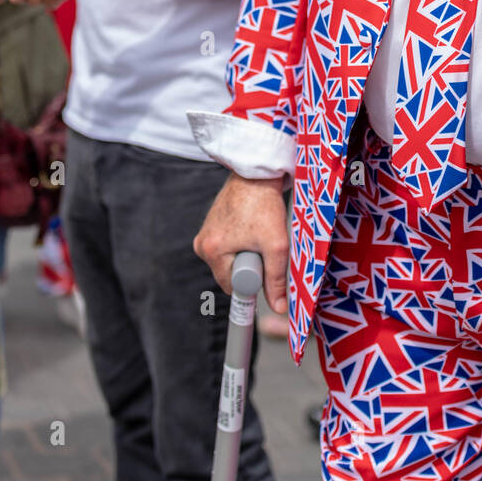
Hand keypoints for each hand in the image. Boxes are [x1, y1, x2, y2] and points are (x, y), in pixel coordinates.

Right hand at [194, 173, 288, 314]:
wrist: (256, 173)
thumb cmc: (264, 205)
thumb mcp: (275, 245)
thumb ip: (276, 279)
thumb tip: (279, 307)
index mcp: (211, 251)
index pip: (231, 287)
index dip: (251, 282)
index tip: (263, 269)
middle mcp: (202, 244)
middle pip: (230, 273)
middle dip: (249, 265)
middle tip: (263, 245)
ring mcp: (206, 233)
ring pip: (230, 259)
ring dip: (246, 252)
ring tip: (258, 233)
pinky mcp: (212, 224)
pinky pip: (228, 245)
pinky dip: (242, 241)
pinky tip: (252, 226)